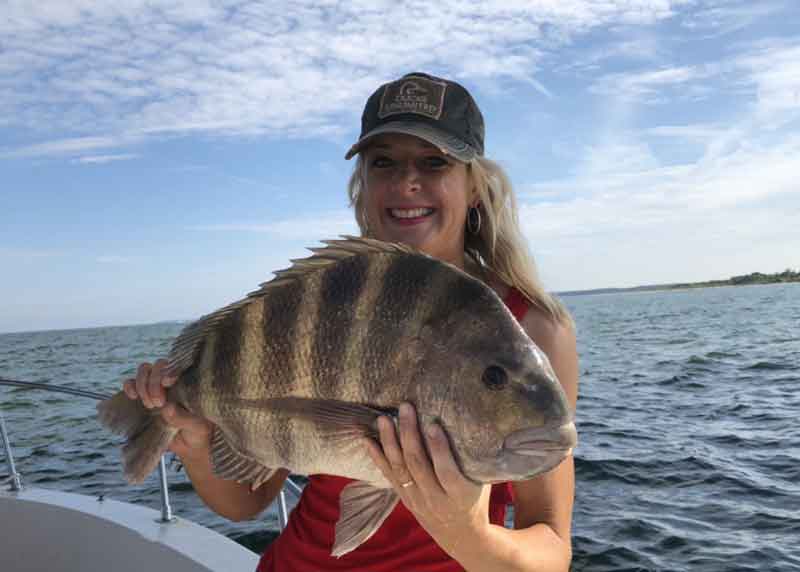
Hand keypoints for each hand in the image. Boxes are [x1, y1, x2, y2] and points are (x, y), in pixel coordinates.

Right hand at [122, 359, 212, 458]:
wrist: (190, 446)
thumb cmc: (198, 432)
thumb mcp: (196, 427)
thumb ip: (183, 418)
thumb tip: (167, 407)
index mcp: (188, 382)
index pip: (176, 366)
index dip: (168, 370)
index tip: (168, 383)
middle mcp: (172, 381)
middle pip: (157, 367)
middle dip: (153, 383)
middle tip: (158, 403)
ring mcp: (156, 388)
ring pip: (144, 371)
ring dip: (142, 385)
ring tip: (150, 405)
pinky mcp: (143, 397)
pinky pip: (132, 384)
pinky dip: (129, 386)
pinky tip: (133, 396)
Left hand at [363, 402, 491, 559]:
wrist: (460, 535)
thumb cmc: (476, 500)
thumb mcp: (484, 483)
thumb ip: (480, 459)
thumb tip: (489, 424)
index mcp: (461, 495)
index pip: (447, 472)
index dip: (439, 449)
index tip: (433, 424)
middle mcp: (436, 500)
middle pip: (419, 465)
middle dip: (410, 434)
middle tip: (405, 408)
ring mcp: (418, 501)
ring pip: (400, 470)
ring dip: (390, 442)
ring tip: (384, 419)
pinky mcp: (405, 499)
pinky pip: (389, 477)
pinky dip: (377, 458)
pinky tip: (368, 440)